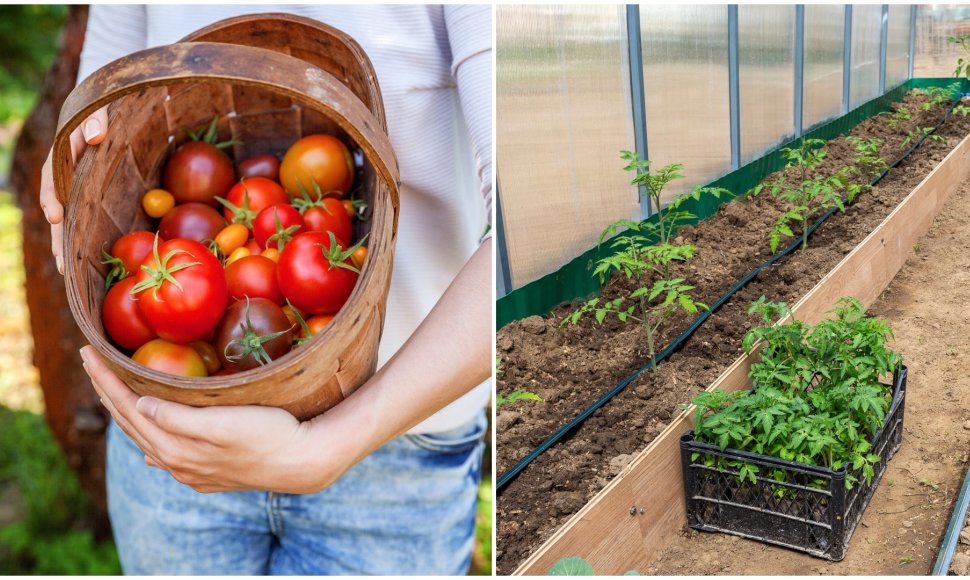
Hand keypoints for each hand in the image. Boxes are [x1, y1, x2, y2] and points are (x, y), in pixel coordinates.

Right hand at [40, 107, 107, 273]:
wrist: (102, 111)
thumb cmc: (100, 108)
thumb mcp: (98, 108)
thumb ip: (96, 118)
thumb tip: (96, 136)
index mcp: (61, 155)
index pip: (51, 179)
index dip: (52, 199)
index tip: (55, 216)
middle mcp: (63, 175)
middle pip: (56, 208)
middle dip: (57, 235)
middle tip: (61, 261)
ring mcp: (74, 187)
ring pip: (66, 218)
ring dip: (65, 243)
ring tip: (66, 270)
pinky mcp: (87, 195)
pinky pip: (82, 217)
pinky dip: (80, 236)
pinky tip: (83, 258)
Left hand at [79, 345, 350, 493]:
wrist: (303, 461)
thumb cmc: (269, 433)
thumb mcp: (224, 423)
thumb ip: (179, 418)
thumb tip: (141, 404)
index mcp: (174, 446)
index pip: (128, 407)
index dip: (106, 379)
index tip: (88, 351)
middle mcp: (176, 462)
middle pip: (130, 423)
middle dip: (108, 391)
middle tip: (91, 361)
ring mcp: (191, 470)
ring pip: (146, 438)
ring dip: (127, 413)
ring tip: (114, 391)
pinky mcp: (208, 472)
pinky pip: (166, 452)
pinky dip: (150, 436)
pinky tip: (151, 438)